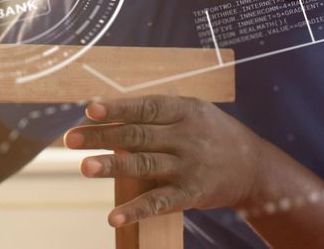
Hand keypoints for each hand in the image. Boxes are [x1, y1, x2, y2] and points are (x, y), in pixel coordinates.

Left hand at [64, 95, 266, 226]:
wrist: (253, 167)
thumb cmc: (212, 133)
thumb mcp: (193, 111)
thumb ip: (157, 112)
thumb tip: (108, 109)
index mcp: (185, 111)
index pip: (146, 107)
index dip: (119, 108)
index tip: (91, 109)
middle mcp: (186, 138)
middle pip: (138, 136)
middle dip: (102, 137)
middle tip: (70, 139)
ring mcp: (188, 167)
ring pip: (144, 166)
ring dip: (113, 167)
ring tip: (85, 167)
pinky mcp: (190, 194)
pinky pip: (159, 203)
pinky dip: (136, 210)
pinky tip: (114, 215)